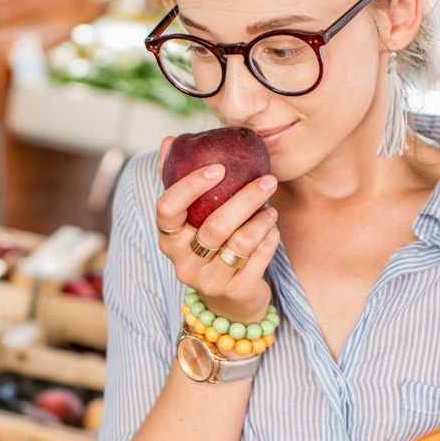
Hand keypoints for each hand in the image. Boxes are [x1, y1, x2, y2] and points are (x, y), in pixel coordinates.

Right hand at [154, 137, 279, 325]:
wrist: (227, 300)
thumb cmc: (207, 246)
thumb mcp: (190, 219)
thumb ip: (179, 181)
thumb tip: (168, 140)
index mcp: (169, 238)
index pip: (167, 208)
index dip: (191, 185)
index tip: (219, 167)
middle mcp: (184, 262)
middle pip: (215, 226)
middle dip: (246, 198)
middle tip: (268, 180)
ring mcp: (209, 280)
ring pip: (241, 242)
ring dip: (262, 220)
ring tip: (271, 208)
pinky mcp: (235, 291)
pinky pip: (259, 258)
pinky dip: (270, 239)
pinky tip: (272, 230)